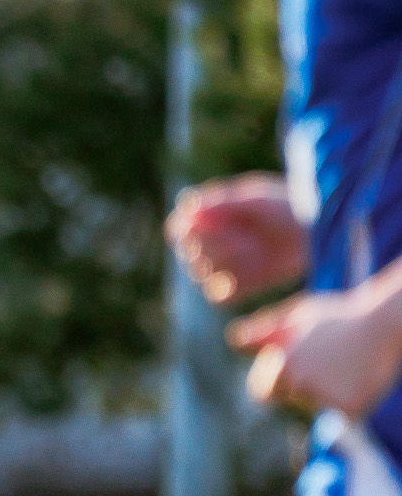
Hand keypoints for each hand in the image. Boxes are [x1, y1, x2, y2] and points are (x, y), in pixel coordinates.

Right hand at [165, 173, 306, 303]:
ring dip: (233, 263)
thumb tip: (187, 206)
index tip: (223, 225)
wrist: (318, 230)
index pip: (177, 232)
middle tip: (252, 237)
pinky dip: (238, 285)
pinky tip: (257, 270)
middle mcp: (202, 245)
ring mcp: (216, 270)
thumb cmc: (287, 206)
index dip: (195, 233)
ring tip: (258, 249)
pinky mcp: (233, 289)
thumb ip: (223, 201)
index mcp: (201, 218)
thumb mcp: (257, 198)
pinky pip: (221, 297)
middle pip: (191, 257)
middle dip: (222, 247)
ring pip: (205, 277)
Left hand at [229, 283, 401, 418]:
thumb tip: (234, 340)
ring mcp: (324, 396)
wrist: (388, 320)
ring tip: (349, 364)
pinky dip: (354, 401)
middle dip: (305, 388)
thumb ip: (265, 330)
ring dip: (330, 393)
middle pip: (293, 400)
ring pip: (319, 406)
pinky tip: (363, 378)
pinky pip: (345, 414)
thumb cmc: (342, 314)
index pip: (263, 393)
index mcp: (282, 363)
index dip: (276, 385)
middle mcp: (299, 382)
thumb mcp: (300, 315)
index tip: (294, 373)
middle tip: (330, 363)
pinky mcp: (349, 407)